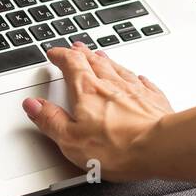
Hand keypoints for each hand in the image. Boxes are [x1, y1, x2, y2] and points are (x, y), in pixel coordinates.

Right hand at [22, 43, 173, 180]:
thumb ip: (50, 120)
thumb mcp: (70, 140)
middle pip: (94, 61)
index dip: (61, 55)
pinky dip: (135, 78)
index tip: (54, 53)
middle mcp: (112, 84)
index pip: (71, 64)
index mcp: (87, 91)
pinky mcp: (154, 101)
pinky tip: (138, 78)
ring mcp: (135, 90)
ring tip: (100, 56)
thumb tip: (33, 105)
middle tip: (76, 48)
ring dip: (106, 60)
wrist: (161, 147)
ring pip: (118, 68)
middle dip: (82, 54)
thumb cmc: (118, 147)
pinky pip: (143, 83)